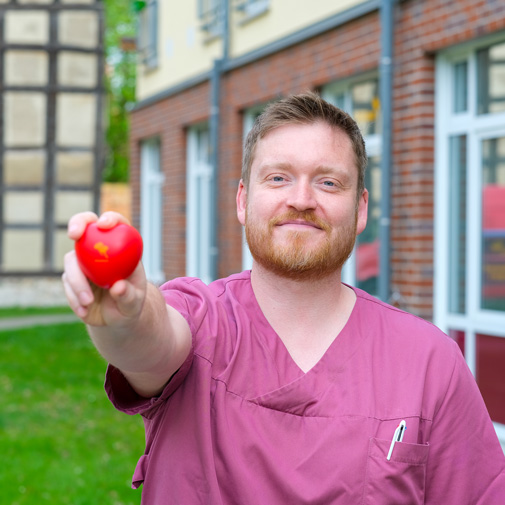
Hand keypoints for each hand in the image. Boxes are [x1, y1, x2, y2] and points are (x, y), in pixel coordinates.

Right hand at [62, 211, 146, 327]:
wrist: (115, 317)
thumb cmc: (129, 303)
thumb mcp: (134, 302)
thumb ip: (128, 295)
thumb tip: (118, 287)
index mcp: (121, 247)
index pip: (117, 224)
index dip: (110, 219)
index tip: (104, 225)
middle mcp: (99, 249)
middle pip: (85, 227)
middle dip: (77, 223)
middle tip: (74, 234)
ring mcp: (83, 262)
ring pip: (71, 261)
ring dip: (77, 281)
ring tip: (88, 302)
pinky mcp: (71, 276)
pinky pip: (67, 283)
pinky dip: (74, 297)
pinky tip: (84, 310)